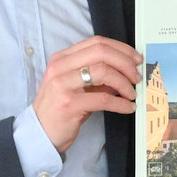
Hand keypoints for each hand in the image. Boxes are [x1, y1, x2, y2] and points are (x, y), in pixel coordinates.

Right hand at [31, 36, 142, 152]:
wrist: (39, 133)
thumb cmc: (60, 109)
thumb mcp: (76, 87)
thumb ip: (97, 76)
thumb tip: (126, 71)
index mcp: (62, 58)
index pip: (96, 43)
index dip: (121, 49)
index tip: (135, 59)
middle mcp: (60, 67)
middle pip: (101, 52)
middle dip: (125, 63)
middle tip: (136, 77)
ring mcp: (62, 84)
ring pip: (103, 72)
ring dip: (124, 83)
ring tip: (132, 94)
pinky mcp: (69, 104)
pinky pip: (103, 99)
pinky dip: (120, 103)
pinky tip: (128, 107)